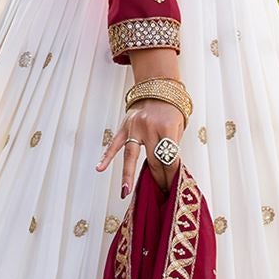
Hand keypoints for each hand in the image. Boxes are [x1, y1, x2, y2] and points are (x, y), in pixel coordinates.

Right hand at [99, 51, 184, 194]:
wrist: (158, 86)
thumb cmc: (171, 108)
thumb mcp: (179, 126)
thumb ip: (172, 146)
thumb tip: (169, 170)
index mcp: (167, 128)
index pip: (169, 158)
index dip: (171, 174)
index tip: (172, 186)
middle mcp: (150, 127)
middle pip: (152, 160)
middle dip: (157, 178)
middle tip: (160, 191)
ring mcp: (134, 127)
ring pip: (130, 155)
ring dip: (128, 175)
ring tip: (126, 191)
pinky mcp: (124, 126)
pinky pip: (114, 144)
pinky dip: (106, 156)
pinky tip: (99, 168)